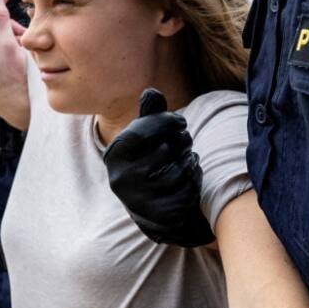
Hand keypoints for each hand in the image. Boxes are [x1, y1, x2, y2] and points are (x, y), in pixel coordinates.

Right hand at [103, 89, 213, 246]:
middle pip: (165, 149)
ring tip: (187, 159)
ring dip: (190, 159)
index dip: (167, 122)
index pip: (142, 131)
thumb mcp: (144, 139)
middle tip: (185, 142)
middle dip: (182, 141)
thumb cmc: (150, 163)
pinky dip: (195, 178)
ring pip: (179, 168)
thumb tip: (152, 92)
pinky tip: (191, 176)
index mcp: (113, 156)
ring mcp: (139, 200)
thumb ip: (149, 115)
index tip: (182, 121)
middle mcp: (120, 180)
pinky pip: (189, 188)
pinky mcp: (160, 215)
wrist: (153, 209)